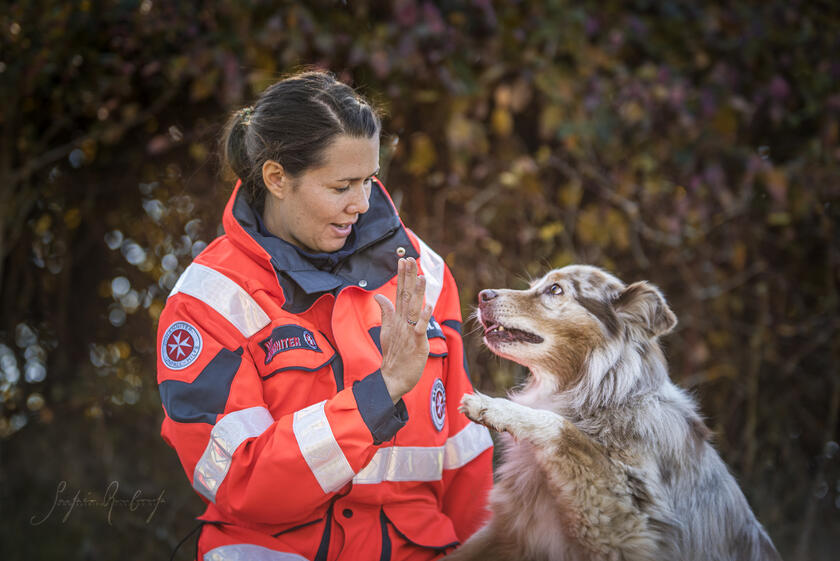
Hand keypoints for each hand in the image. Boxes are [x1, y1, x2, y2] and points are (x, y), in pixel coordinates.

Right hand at [374, 257, 432, 402]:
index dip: (402, 276)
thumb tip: (379, 296)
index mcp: (396, 319)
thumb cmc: (393, 356)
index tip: (403, 260)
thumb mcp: (387, 332)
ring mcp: (408, 332)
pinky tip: (428, 305)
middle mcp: (401, 323)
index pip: (399, 293)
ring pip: (413, 308)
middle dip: (408, 277)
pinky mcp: (416, 343)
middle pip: (405, 296)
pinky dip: (424, 317)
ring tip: (421, 276)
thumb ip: (385, 313)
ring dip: (417, 292)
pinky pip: (420, 328)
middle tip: (410, 258)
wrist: (392, 379)